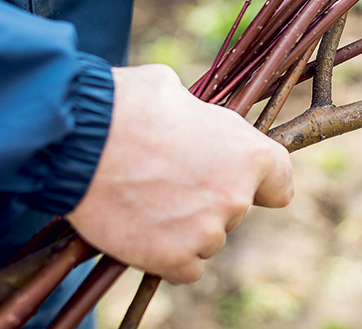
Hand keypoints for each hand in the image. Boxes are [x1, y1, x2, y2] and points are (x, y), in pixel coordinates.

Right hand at [66, 64, 292, 283]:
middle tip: (169, 179)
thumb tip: (193, 121)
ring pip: (207, 240)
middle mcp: (236, 197)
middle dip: (208, 198)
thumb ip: (202, 120)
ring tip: (147, 199)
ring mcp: (205, 232)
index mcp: (249, 153)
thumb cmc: (129, 105)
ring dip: (185, 227)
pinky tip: (144, 230)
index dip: (260, 183)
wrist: (81, 139)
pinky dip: (167, 255)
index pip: (279, 183)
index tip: (239, 181)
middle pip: (234, 210)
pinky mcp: (171, 258)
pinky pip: (184, 268)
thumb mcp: (179, 93)